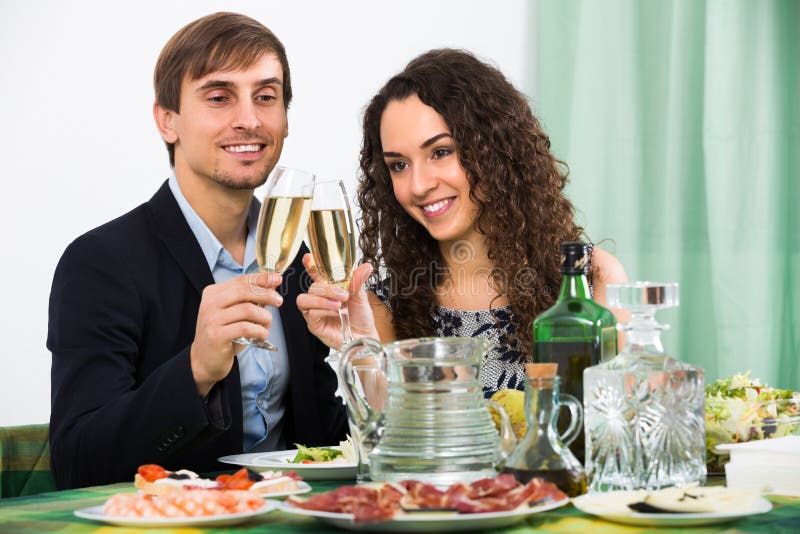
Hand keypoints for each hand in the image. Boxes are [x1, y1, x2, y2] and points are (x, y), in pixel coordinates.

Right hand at [190, 272, 282, 395]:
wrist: (203, 360)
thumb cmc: (223, 335)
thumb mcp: (233, 314)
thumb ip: (247, 300)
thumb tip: (271, 287)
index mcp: (213, 293)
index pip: (241, 280)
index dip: (261, 278)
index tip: (277, 279)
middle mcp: (210, 303)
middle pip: (244, 291)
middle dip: (266, 294)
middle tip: (279, 301)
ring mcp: (211, 319)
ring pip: (248, 310)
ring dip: (264, 317)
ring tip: (267, 325)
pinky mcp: (216, 335)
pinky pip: (246, 328)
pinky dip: (259, 331)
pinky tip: (262, 334)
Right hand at [296, 253, 376, 348]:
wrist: (364, 336)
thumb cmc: (360, 317)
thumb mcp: (361, 296)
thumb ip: (358, 281)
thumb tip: (366, 266)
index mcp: (329, 288)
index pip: (316, 274)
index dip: (310, 266)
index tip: (308, 258)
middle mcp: (320, 299)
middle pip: (312, 287)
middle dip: (326, 288)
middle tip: (343, 294)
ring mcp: (315, 311)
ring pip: (304, 299)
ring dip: (321, 300)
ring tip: (338, 305)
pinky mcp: (314, 324)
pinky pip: (310, 313)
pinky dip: (323, 311)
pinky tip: (335, 313)